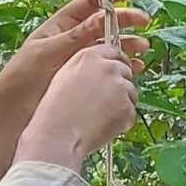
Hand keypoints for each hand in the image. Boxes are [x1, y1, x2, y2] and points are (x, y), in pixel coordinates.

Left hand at [0, 0, 147, 185]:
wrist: (12, 115)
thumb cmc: (23, 79)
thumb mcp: (48, 53)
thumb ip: (76, 37)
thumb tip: (103, 16)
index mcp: (58, 28)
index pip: (85, 5)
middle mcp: (70, 42)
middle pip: (102, 25)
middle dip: (123, 21)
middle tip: (143, 22)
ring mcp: (78, 62)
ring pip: (108, 48)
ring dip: (126, 45)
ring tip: (142, 50)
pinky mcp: (83, 81)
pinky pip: (106, 70)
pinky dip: (121, 67)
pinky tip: (135, 68)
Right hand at [14, 43, 137, 173]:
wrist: (58, 134)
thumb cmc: (55, 109)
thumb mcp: (64, 75)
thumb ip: (85, 66)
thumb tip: (100, 68)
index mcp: (90, 56)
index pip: (113, 51)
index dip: (114, 63)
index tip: (112, 73)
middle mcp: (108, 67)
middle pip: (125, 70)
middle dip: (119, 83)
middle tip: (104, 100)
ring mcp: (120, 86)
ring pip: (130, 92)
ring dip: (121, 102)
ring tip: (99, 115)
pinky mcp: (127, 107)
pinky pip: (130, 112)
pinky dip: (121, 120)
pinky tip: (103, 125)